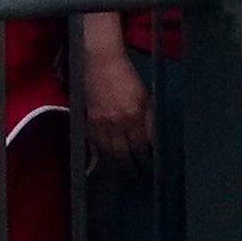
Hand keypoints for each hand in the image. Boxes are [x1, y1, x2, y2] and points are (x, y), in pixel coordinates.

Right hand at [78, 38, 155, 166]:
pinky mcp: (88, 120)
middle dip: (132, 170)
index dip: (147, 163)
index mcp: (134, 116)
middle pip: (124, 155)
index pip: (142, 148)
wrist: (101, 60)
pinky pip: (95, 144)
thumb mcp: (146, 97)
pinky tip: (105, 162)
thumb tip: (153, 142)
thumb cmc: (126, 75)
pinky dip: (100, 155)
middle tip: (138, 180)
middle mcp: (117, 123)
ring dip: (117, 167)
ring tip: (123, 177)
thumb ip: (150, 120)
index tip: (151, 171)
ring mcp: (100, 123)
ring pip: (109, 153)